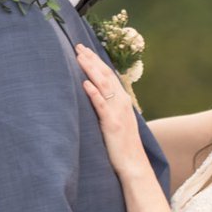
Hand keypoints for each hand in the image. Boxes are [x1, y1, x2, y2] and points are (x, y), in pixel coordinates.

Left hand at [76, 45, 144, 176]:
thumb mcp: (117, 122)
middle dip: (91, 60)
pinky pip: (101, 106)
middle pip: (105, 75)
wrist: (133, 164)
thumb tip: (98, 98)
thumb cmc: (123, 146)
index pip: (108, 75)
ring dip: (90, 70)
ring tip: (79, 57)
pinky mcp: (112, 124)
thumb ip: (109, 108)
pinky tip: (85, 83)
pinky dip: (94, 93)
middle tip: (78, 46)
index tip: (84, 50)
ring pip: (103, 86)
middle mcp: (121, 103)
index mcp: (122, 101)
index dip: (96, 61)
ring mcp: (117, 112)